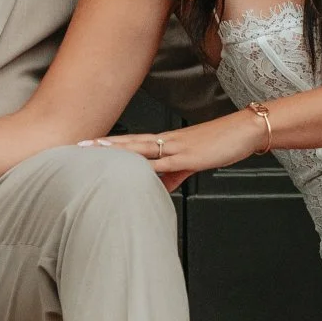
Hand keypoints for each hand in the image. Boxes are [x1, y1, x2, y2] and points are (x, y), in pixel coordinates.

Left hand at [84, 111, 266, 190]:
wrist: (244, 132)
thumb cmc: (220, 144)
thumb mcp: (191, 163)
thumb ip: (172, 175)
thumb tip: (158, 188)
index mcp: (165, 142)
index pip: (130, 142)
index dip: (108, 144)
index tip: (87, 145)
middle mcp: (166, 142)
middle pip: (127, 142)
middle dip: (102, 145)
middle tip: (77, 146)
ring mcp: (175, 148)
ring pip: (139, 148)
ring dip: (116, 150)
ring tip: (95, 152)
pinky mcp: (188, 157)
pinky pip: (163, 162)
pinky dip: (147, 166)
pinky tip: (134, 170)